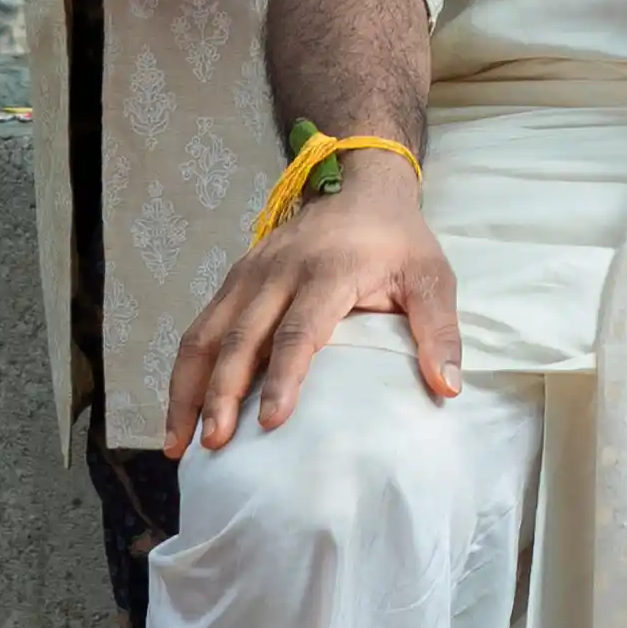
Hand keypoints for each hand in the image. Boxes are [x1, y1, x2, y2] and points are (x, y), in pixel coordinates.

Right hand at [163, 157, 457, 453]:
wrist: (361, 184)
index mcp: (329, 271)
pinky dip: (185, 373)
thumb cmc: (399, 241)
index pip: (299, 329)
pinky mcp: (234, 279)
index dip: (283, 377)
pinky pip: (199, 329)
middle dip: (222, 392)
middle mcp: (278, 271)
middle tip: (215, 443)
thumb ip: (440, 332)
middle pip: (240, 336)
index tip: (271, 422)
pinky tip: (180, 414)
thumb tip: (446, 389)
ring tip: (180, 443)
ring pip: (205, 334)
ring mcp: (249, 273)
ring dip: (189, 389)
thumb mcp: (431, 278)